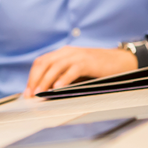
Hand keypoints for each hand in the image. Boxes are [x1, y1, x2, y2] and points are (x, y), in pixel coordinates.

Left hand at [23, 47, 137, 97]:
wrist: (120, 61)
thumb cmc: (97, 68)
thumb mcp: (76, 70)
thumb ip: (62, 76)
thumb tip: (46, 91)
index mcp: (62, 53)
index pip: (41, 62)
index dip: (32, 76)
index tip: (27, 91)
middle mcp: (67, 52)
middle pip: (44, 63)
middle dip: (35, 79)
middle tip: (30, 94)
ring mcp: (78, 56)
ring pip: (56, 66)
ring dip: (46, 80)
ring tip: (40, 93)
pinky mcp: (88, 62)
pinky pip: (73, 70)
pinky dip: (64, 79)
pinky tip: (58, 88)